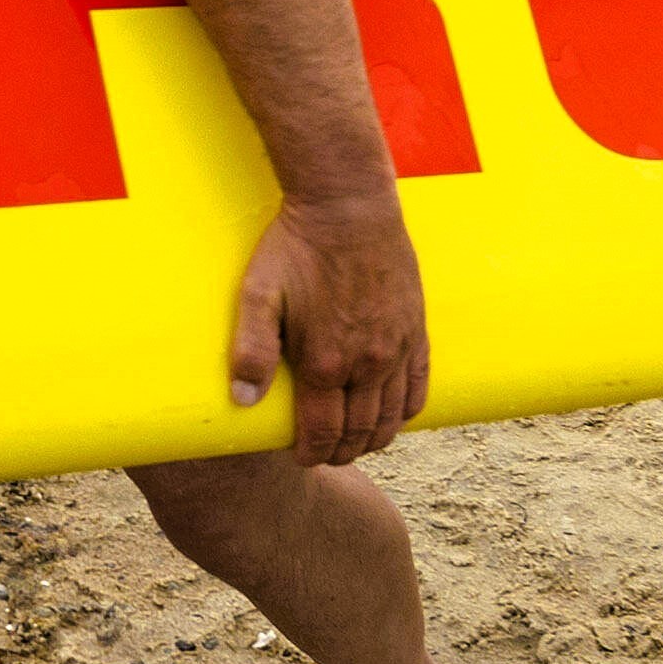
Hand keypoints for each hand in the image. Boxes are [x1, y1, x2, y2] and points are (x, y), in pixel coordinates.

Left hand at [227, 191, 433, 467]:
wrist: (348, 205)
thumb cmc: (296, 246)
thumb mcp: (258, 293)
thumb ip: (250, 350)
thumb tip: (243, 401)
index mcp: (325, 362)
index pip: (321, 432)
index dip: (311, 453)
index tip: (301, 458)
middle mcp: (367, 364)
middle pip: (359, 432)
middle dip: (340, 452)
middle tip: (325, 455)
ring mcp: (396, 348)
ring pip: (392, 418)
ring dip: (374, 439)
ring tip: (356, 444)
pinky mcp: (416, 330)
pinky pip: (419, 387)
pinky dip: (407, 412)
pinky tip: (394, 417)